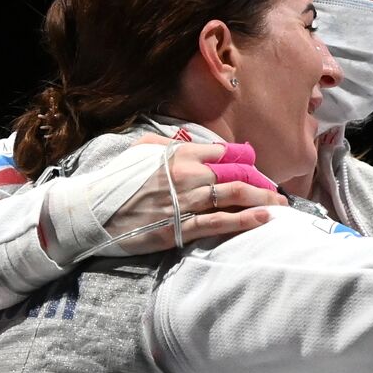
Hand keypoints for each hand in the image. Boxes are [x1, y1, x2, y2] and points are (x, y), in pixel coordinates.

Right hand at [116, 138, 287, 247]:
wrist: (90, 212)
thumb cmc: (115, 180)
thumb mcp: (141, 150)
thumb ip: (170, 145)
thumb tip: (196, 145)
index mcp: (178, 154)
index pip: (224, 154)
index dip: (245, 162)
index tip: (257, 170)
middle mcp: (187, 175)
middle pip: (236, 175)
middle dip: (261, 183)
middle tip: (278, 191)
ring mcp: (185, 203)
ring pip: (234, 197)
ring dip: (262, 200)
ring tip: (281, 205)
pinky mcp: (181, 228)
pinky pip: (220, 223)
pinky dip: (245, 219)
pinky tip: (264, 218)